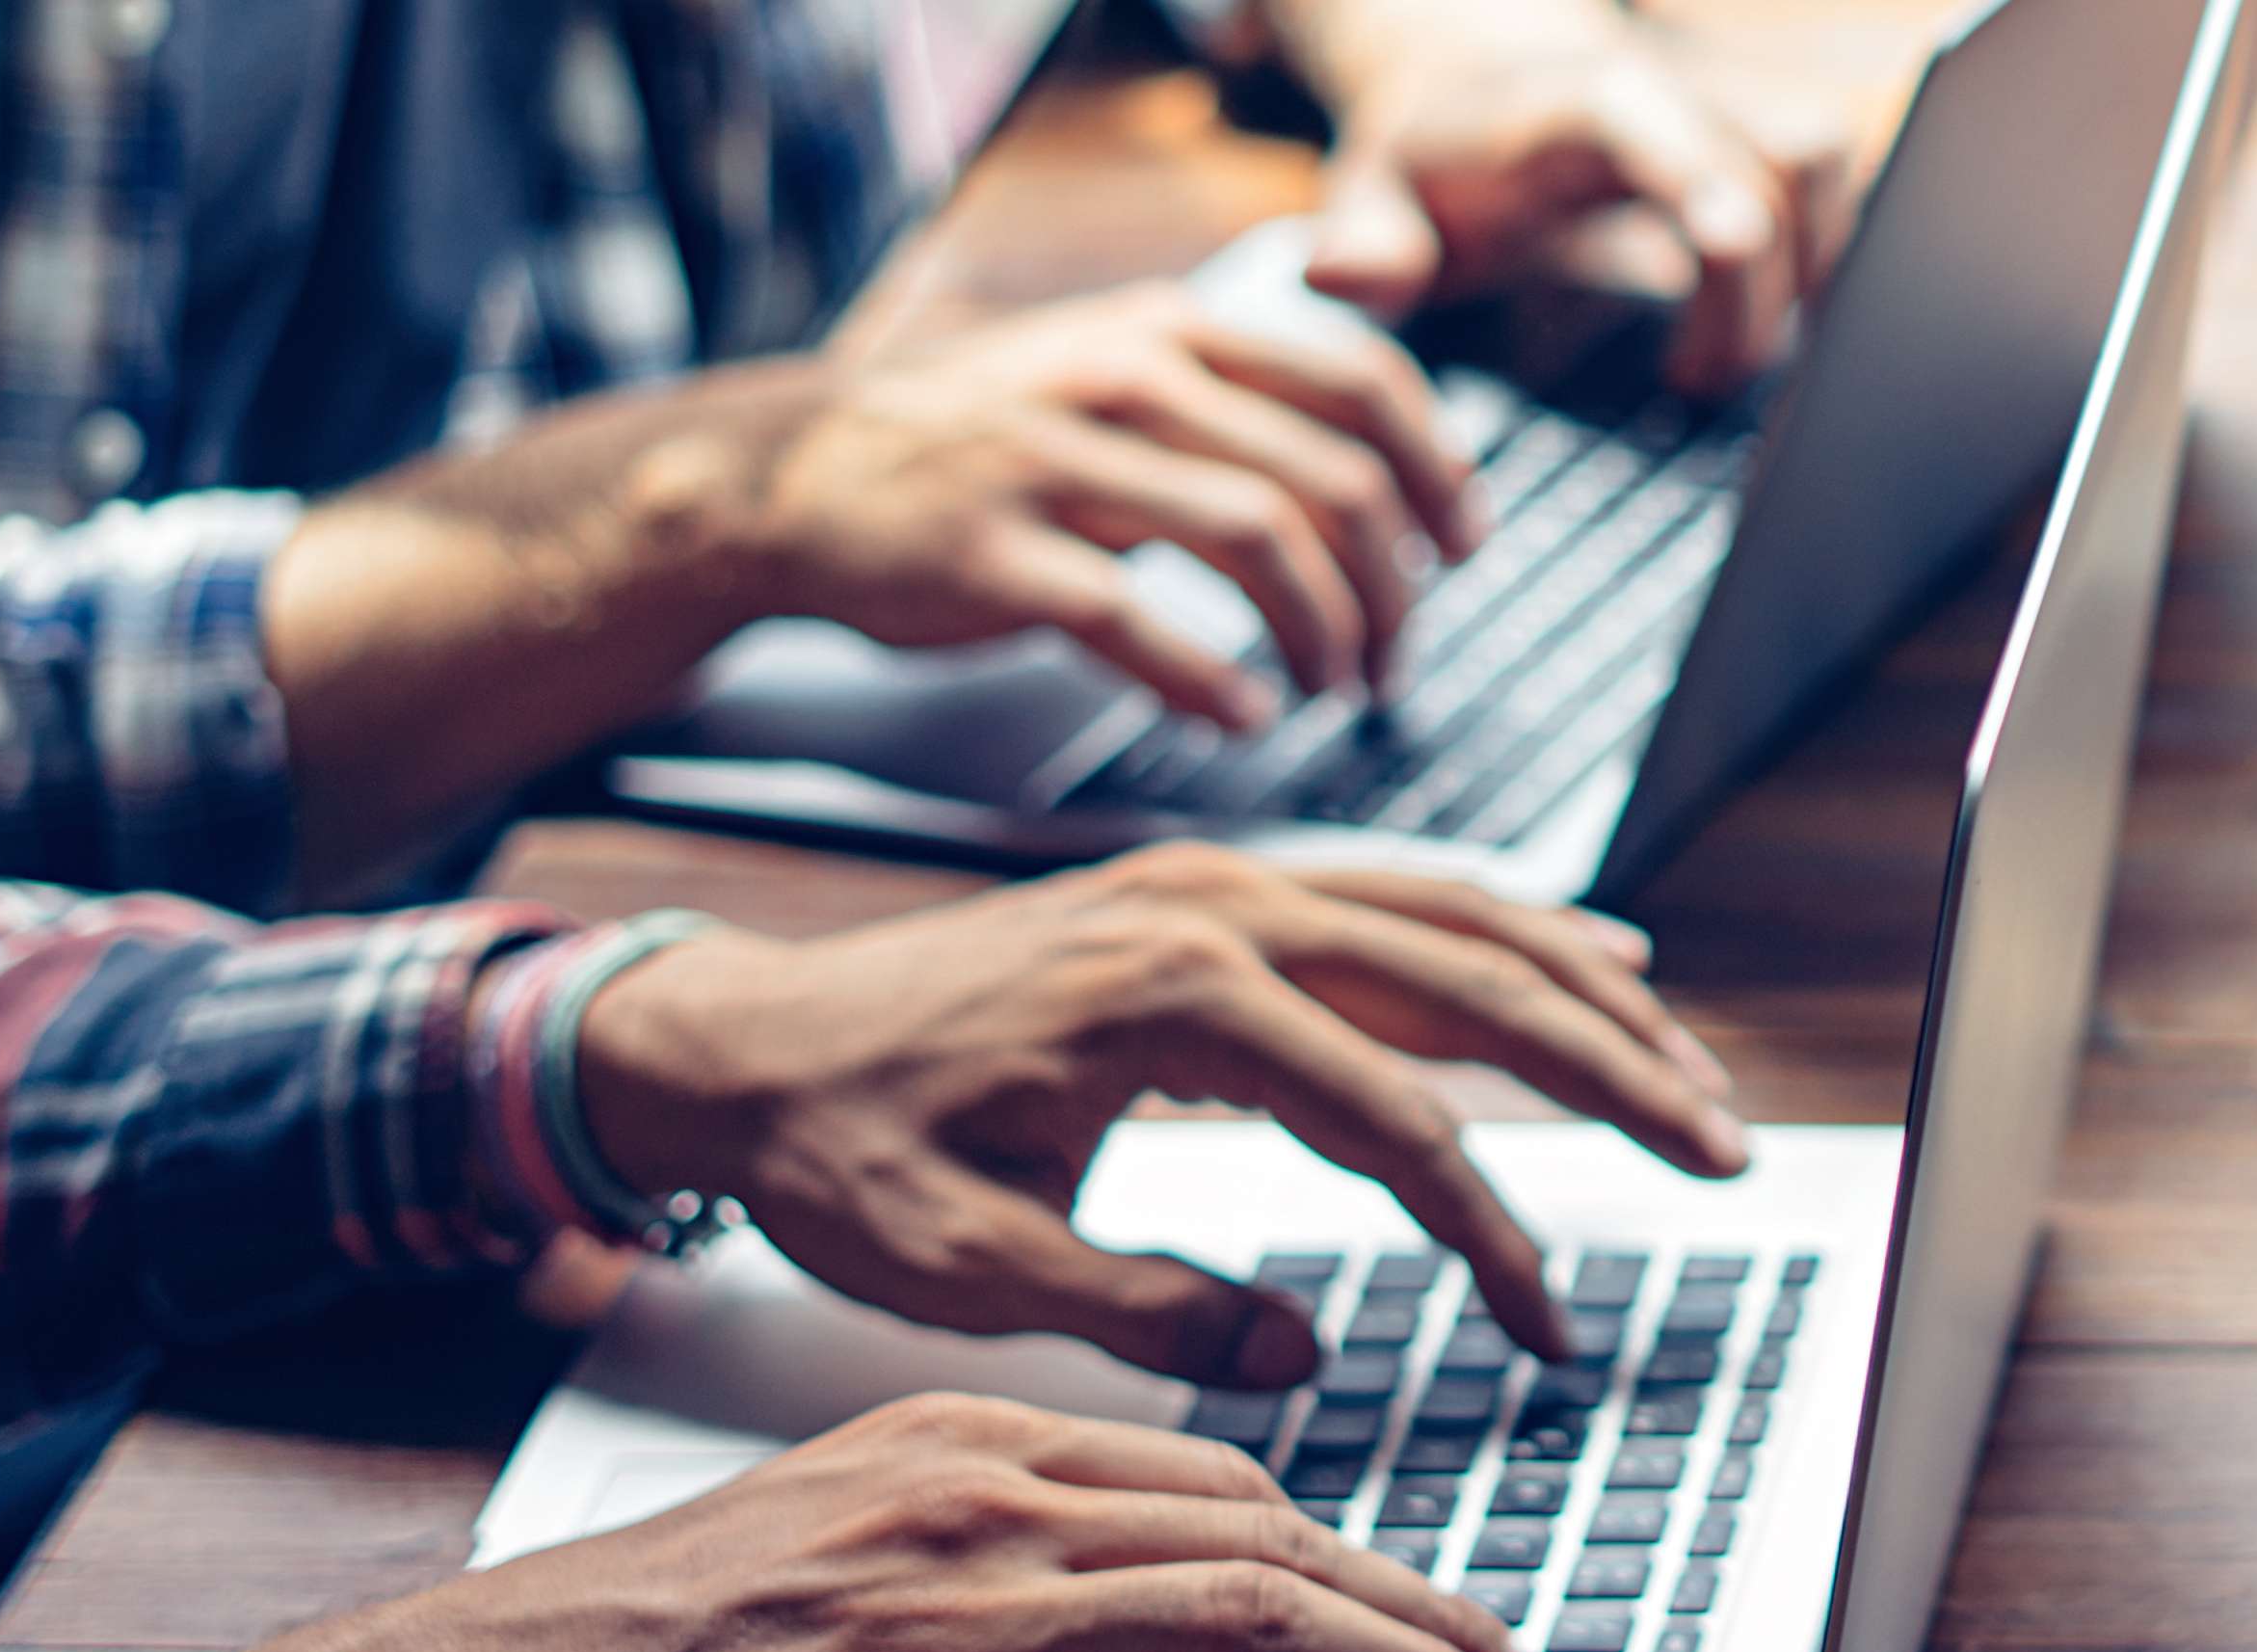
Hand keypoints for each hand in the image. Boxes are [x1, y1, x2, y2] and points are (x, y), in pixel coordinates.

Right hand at [168, 1394, 1563, 1651]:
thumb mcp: (799, 1550)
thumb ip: (942, 1555)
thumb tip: (1065, 1612)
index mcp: (942, 1447)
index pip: (1210, 1482)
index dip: (1347, 1550)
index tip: (1426, 1608)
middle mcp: (968, 1513)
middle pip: (1268, 1542)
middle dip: (1426, 1614)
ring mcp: (948, 1637)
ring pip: (1252, 1630)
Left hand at [575, 844, 1751, 1382]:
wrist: (736, 1042)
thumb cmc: (835, 1154)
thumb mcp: (963, 1266)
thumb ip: (1141, 1309)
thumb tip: (1300, 1357)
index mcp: (1163, 998)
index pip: (1392, 1119)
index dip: (1491, 1231)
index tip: (1547, 1324)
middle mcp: (1210, 911)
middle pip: (1471, 980)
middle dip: (1615, 1071)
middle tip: (1724, 1151)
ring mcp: (1215, 886)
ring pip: (1456, 922)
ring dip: (1588, 998)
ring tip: (1693, 1080)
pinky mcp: (1210, 895)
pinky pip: (1400, 896)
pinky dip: (1513, 933)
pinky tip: (1593, 964)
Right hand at [684, 282, 1489, 723]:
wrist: (792, 473)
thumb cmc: (976, 443)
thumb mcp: (1110, 371)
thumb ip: (1233, 401)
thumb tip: (1375, 464)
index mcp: (1172, 328)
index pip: (1361, 378)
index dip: (1436, 470)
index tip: (1464, 546)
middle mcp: (1126, 377)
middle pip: (1329, 478)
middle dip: (1393, 587)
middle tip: (1399, 660)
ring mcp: (1056, 461)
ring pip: (1256, 539)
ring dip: (1323, 634)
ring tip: (1334, 692)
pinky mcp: (993, 552)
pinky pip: (1131, 618)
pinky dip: (1208, 678)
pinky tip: (1242, 717)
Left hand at [1283, 0, 1859, 395]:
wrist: (1470, 84)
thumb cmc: (1429, 163)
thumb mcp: (1369, 196)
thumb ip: (1363, 242)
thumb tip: (1343, 279)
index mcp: (1577, 104)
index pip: (1669, 136)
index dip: (1709, 201)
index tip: (1727, 271)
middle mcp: (1667, 84)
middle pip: (1771, 171)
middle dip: (1757, 296)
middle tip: (1697, 384)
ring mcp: (1723, 97)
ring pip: (1822, 162)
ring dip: (1805, 268)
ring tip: (1730, 353)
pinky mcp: (1759, 126)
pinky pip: (1832, 174)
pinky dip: (1820, 248)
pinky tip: (1770, 315)